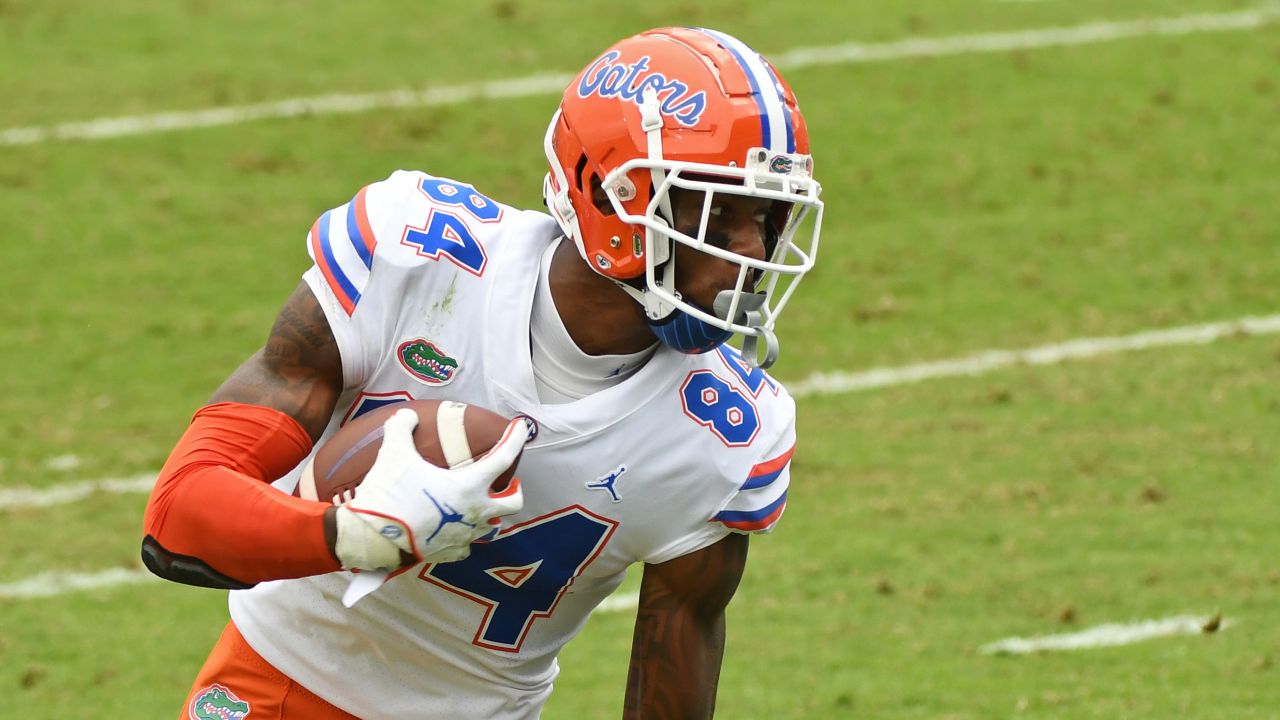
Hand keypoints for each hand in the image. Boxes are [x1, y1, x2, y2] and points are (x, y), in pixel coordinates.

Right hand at [332, 407, 525, 570]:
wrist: (372, 539)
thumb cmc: (389, 494)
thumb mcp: (394, 453)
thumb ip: (402, 428)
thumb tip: (406, 415)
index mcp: (468, 486)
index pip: (503, 458)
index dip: (515, 439)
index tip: (521, 427)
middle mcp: (474, 513)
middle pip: (513, 502)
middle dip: (515, 489)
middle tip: (507, 481)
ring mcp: (465, 536)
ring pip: (492, 526)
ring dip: (489, 513)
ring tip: (477, 503)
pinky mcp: (451, 553)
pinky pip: (467, 546)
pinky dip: (465, 536)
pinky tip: (455, 529)